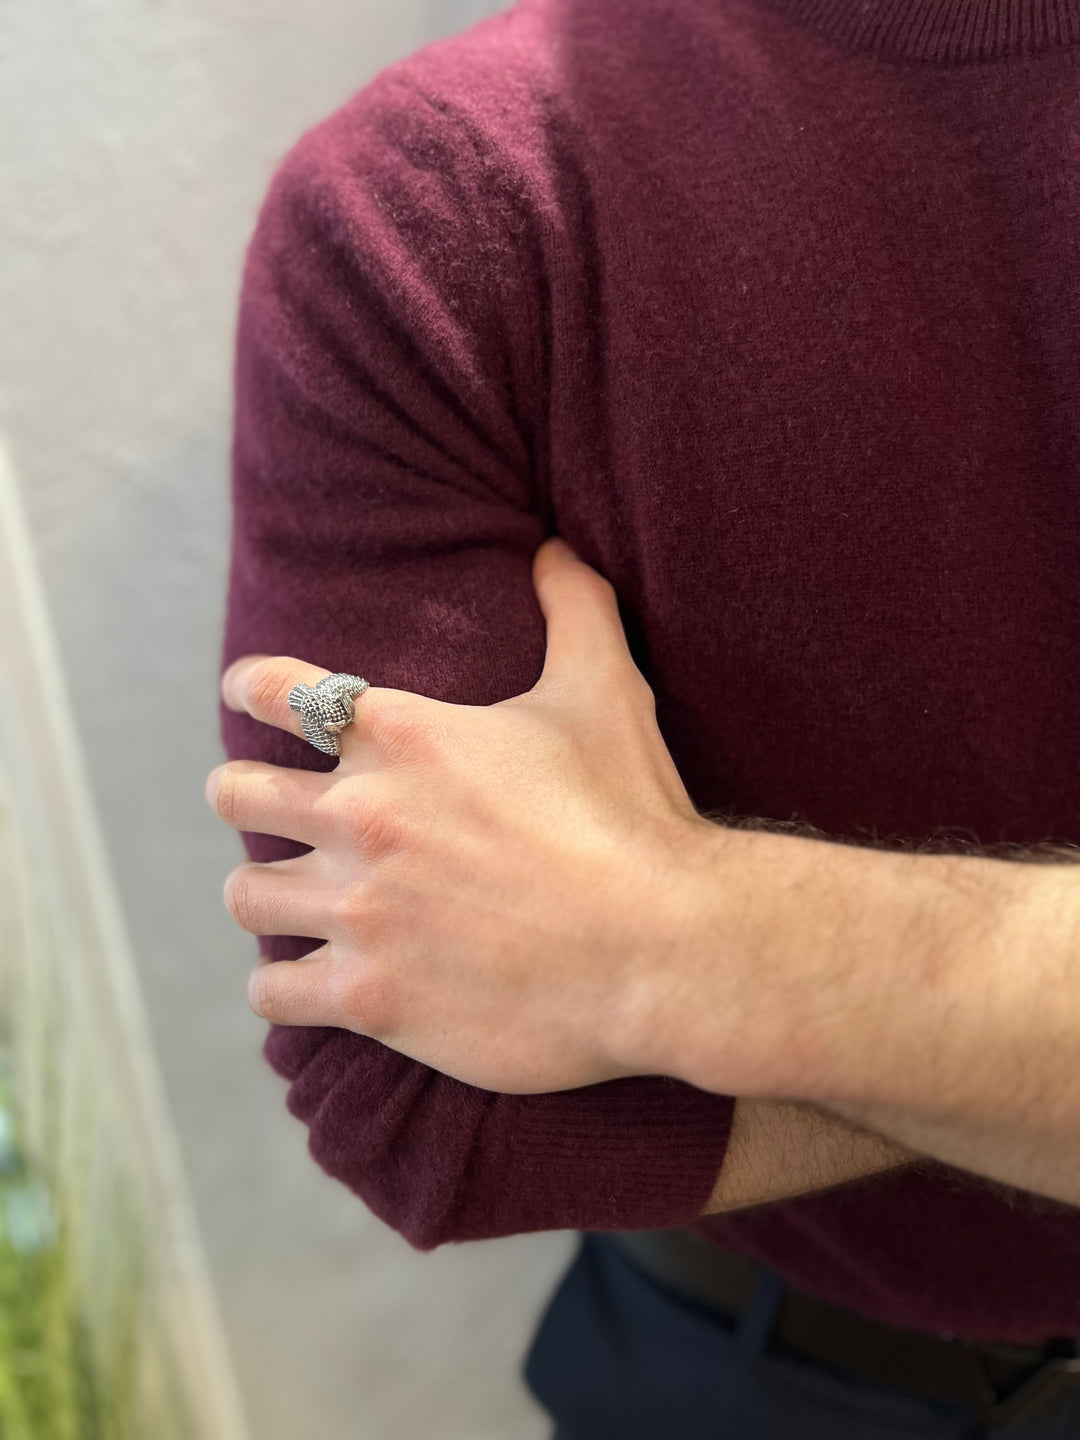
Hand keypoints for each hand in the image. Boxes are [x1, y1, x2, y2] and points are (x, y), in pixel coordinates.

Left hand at [207, 537, 711, 1092]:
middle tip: (266, 808)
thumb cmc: (632, 817)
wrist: (661, 949)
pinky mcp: (369, 998)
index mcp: (404, 737)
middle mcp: (362, 817)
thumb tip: (556, 546)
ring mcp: (359, 911)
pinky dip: (283, 985)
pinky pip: (274, 991)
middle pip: (237, 794)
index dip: (252, 687)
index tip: (245, 693)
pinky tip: (307, 980)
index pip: (279, 691)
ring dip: (264, 891)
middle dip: (243, 795)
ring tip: (290, 897)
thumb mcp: (605, 693)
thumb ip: (574, 608)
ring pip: (246, 894)